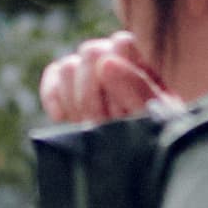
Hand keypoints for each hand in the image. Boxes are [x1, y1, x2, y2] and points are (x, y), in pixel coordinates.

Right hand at [38, 33, 176, 126]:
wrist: (138, 164)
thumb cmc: (155, 136)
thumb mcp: (155, 117)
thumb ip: (136, 89)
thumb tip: (106, 62)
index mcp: (143, 60)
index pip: (121, 44)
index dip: (117, 77)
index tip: (121, 112)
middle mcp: (116, 57)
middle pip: (90, 52)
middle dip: (93, 95)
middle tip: (102, 125)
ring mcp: (91, 70)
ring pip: (68, 67)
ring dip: (76, 101)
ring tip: (89, 126)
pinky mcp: (68, 84)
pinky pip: (53, 76)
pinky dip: (52, 96)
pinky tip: (61, 117)